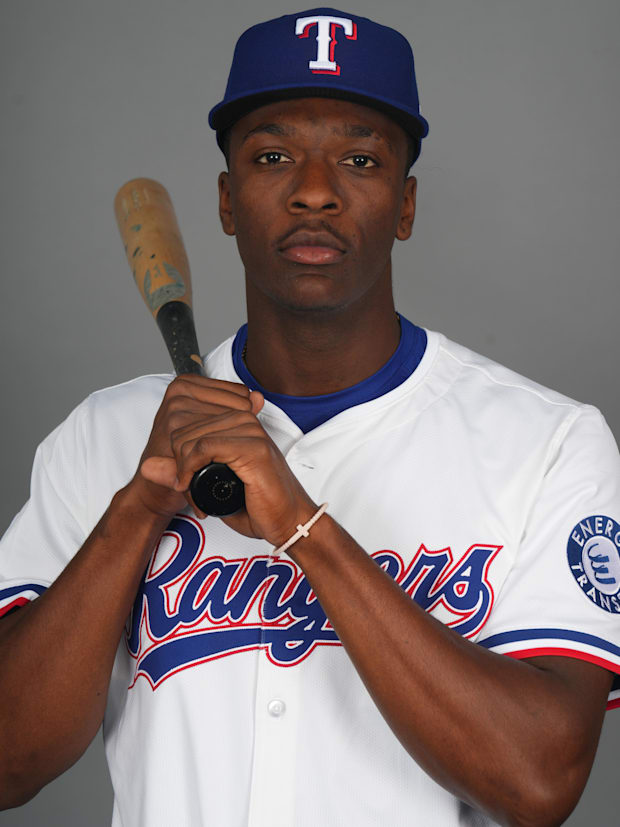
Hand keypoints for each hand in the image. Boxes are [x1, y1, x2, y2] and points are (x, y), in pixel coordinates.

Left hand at [134, 374, 316, 545]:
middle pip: (185, 426)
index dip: (177, 451)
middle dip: (178, 461)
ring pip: (190, 436)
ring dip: (183, 467)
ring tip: (192, 491)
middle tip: (188, 489)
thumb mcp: (210, 487)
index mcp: (237, 422)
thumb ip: (181, 471)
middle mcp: (244, 420)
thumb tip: (146, 464)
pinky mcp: (253, 448)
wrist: (289, 522)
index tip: (184, 479)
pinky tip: (192, 484)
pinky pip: (204, 447)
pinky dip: (190, 468)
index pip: (188, 419)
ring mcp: (250, 431)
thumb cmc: (259, 505)